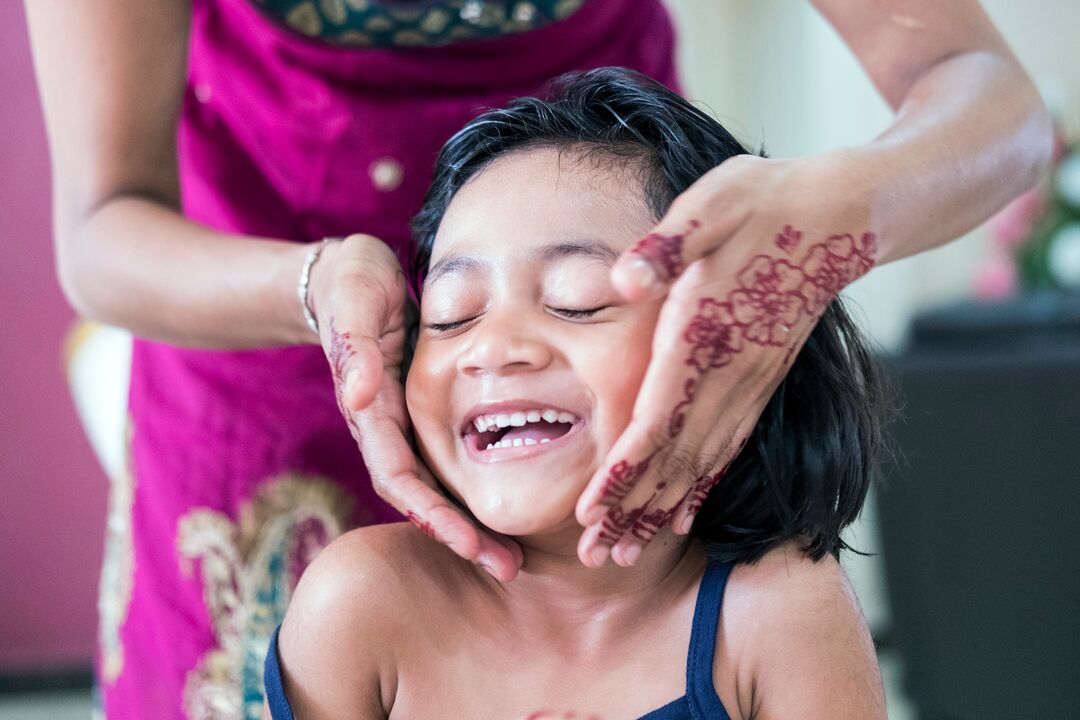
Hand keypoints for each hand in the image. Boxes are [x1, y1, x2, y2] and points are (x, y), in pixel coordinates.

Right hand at [309, 234, 523, 580]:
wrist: (348, 274)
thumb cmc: (352, 283)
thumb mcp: (354, 302)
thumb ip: (354, 345)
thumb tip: (359, 393)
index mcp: (370, 409)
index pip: (397, 475)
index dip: (430, 512)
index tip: (465, 543)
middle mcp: (385, 426)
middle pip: (419, 497)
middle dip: (459, 536)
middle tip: (506, 568)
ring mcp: (403, 424)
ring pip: (435, 488)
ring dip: (469, 526)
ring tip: (512, 559)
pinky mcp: (421, 415)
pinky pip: (447, 464)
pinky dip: (472, 493)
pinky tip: (506, 513)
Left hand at [574, 154, 876, 566]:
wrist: (837, 215)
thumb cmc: (763, 202)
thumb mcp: (711, 204)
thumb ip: (667, 246)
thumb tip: (621, 278)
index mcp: (704, 336)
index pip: (658, 421)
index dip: (623, 472)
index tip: (590, 513)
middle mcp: (729, 375)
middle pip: (676, 460)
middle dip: (633, 511)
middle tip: (597, 557)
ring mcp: (749, 384)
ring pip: (701, 464)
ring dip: (662, 511)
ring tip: (629, 551)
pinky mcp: (760, 382)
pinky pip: (728, 447)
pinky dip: (702, 486)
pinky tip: (683, 513)